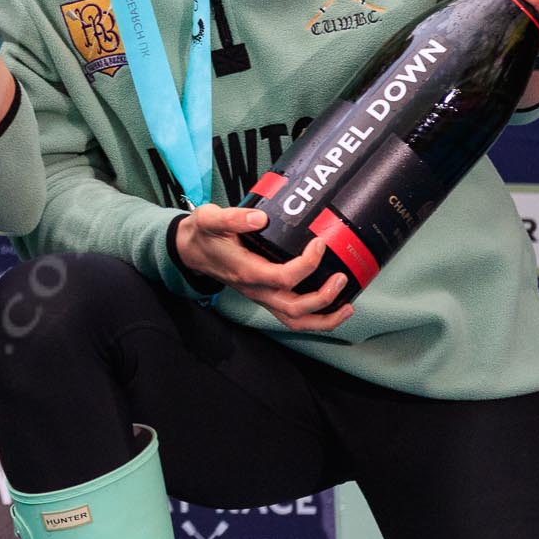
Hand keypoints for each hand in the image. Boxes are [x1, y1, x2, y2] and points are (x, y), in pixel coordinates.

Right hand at [174, 204, 354, 331]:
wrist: (191, 251)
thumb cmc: (203, 235)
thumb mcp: (209, 219)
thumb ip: (232, 218)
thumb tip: (260, 218)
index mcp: (246, 272)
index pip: (284, 277)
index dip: (307, 263)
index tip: (319, 243)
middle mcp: (256, 290)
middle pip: (295, 308)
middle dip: (323, 298)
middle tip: (341, 277)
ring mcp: (261, 297)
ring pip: (295, 320)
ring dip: (324, 318)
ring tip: (347, 306)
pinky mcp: (265, 297)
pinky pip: (292, 317)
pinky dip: (315, 317)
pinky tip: (332, 307)